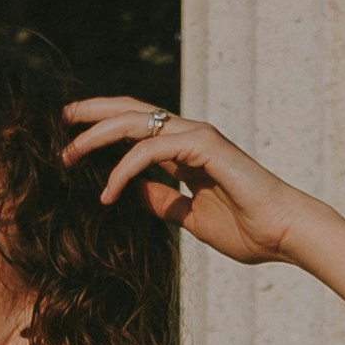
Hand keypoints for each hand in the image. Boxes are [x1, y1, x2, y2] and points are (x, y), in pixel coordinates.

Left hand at [69, 95, 302, 275]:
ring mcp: (198, 137)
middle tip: (60, 120)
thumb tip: (133, 193)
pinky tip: (107, 192)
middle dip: (92, 113)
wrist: (284, 234)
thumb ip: (163, 201)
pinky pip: (151, 151)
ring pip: (135, 123)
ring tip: (68, 156)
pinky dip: (124, 169)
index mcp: (186, 149)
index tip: (72, 134)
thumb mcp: (190, 217)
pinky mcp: (205, 147)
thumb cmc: (248, 229)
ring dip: (96, 137)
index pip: (137, 125)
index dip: (103, 123)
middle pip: (130, 110)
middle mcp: (190, 135)